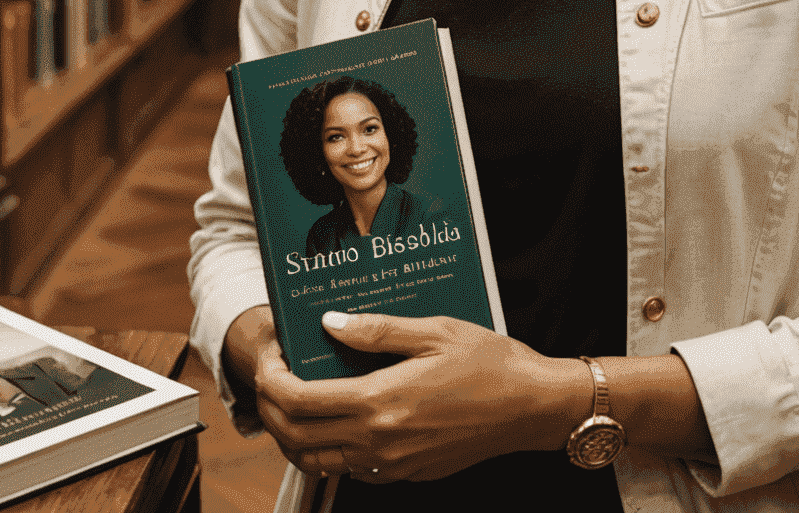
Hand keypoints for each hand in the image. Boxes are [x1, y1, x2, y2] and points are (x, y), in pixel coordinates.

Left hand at [254, 310, 586, 482]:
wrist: (528, 407)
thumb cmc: (488, 363)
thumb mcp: (433, 330)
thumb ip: (376, 329)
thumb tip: (329, 323)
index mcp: (381, 401)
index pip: (299, 402)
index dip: (272, 381)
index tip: (271, 358)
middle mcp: (379, 441)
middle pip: (296, 438)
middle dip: (270, 408)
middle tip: (271, 378)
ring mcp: (390, 465)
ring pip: (316, 461)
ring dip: (293, 434)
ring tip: (296, 399)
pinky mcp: (404, 475)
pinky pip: (349, 468)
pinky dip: (327, 447)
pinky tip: (339, 416)